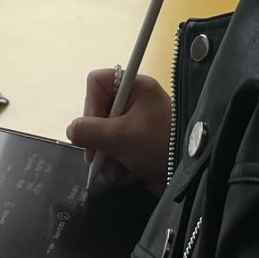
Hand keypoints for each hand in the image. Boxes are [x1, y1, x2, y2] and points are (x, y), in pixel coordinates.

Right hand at [66, 70, 170, 194]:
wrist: (187, 173)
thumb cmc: (157, 144)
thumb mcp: (120, 137)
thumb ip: (89, 131)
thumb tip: (71, 130)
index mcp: (135, 87)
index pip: (97, 82)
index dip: (90, 105)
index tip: (93, 129)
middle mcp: (134, 101)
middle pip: (97, 115)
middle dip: (98, 142)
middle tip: (99, 159)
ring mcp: (135, 124)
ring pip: (103, 138)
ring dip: (108, 159)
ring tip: (121, 171)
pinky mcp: (137, 146)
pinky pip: (115, 153)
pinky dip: (119, 166)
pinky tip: (130, 175)